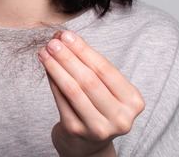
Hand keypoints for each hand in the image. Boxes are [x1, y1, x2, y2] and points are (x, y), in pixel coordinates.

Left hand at [38, 30, 144, 156]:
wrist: (88, 143)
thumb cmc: (98, 105)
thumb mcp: (105, 88)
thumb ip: (90, 65)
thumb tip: (65, 38)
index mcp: (133, 101)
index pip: (105, 69)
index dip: (84, 50)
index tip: (67, 35)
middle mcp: (120, 118)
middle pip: (89, 80)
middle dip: (68, 57)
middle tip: (53, 42)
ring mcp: (98, 128)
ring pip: (74, 90)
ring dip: (56, 67)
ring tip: (45, 52)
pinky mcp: (77, 131)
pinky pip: (61, 100)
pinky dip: (52, 80)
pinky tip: (46, 67)